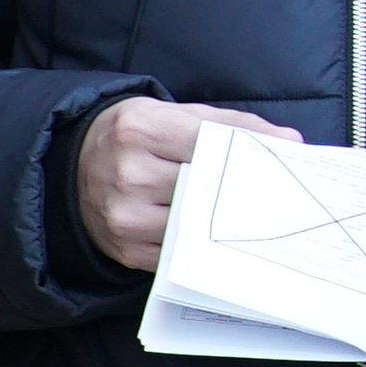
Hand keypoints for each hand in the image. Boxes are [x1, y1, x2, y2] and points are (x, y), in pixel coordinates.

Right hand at [76, 99, 299, 274]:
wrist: (74, 169)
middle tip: (286, 193)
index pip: (211, 142)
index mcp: (140, 130)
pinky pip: (183, 251)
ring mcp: (125, 217)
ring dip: (231, 221)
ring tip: (259, 213)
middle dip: (247, 189)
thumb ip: (232, 125)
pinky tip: (226, 235)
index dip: (252, 152)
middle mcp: (128, 174)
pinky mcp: (128, 251)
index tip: (287, 159)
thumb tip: (291, 140)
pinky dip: (208, 245)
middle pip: (208, 186)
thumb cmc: (136, 138)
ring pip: (200, 223)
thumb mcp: (174, 115)